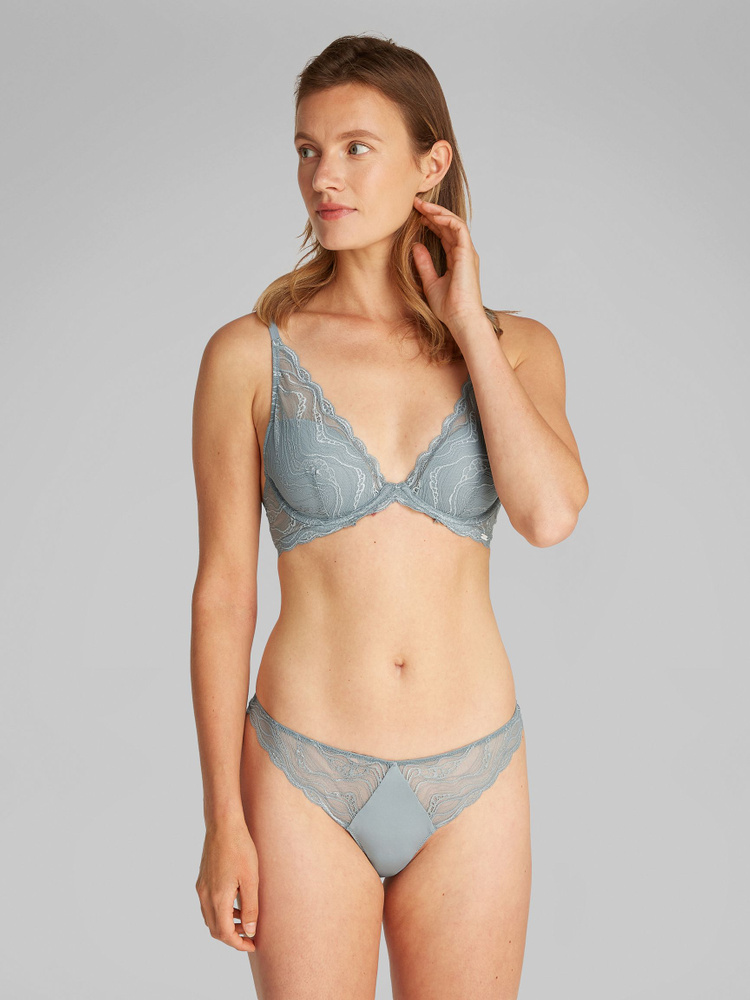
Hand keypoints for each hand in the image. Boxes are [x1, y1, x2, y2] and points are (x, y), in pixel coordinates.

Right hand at [195, 821, 258, 952]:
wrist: (223, 824)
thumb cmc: (240, 848)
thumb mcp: (251, 879)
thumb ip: (250, 908)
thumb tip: (249, 932)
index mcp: (217, 898)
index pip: (224, 933)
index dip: (238, 944)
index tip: (252, 945)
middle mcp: (205, 896)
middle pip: (214, 929)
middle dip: (231, 937)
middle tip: (250, 936)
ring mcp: (201, 888)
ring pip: (210, 918)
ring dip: (225, 925)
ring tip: (244, 921)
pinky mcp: (202, 880)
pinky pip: (207, 905)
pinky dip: (220, 912)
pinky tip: (235, 904)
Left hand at [411, 195, 485, 332]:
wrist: (460, 319)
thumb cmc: (448, 308)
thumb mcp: (430, 283)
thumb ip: (424, 264)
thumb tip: (415, 246)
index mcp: (457, 260)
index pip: (445, 234)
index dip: (432, 223)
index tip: (416, 216)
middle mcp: (464, 253)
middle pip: (449, 225)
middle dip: (433, 212)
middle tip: (415, 203)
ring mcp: (467, 252)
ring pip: (454, 222)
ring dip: (438, 211)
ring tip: (421, 205)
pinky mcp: (467, 253)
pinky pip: (458, 227)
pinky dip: (445, 218)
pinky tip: (430, 215)